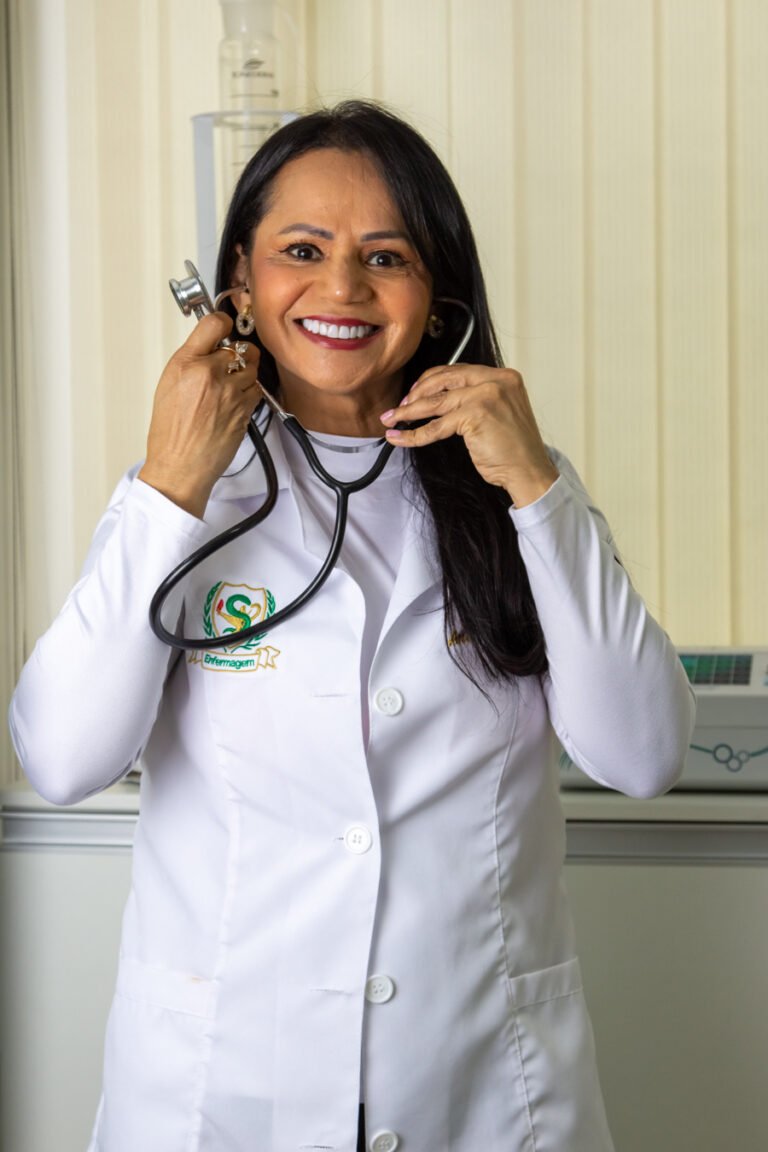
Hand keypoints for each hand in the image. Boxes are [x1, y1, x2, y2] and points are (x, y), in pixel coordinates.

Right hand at [138, 313, 260, 517]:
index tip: (225, 327)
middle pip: (238, 347)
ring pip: (252, 368)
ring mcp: (230, 392)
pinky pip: (256, 390)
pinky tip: (235, 402)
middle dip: (236, 354)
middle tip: (228, 365)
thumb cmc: (170, 433)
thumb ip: (190, 362)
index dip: (223, 323)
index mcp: (185, 364)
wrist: (180, 466)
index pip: (213, 324)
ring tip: (231, 386)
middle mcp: (210, 374)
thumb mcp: (168, 386)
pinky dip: (249, 392)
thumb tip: (209, 348)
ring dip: (246, 373)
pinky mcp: (244, 409)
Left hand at [380, 364, 558, 506]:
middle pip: (443, 380)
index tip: (414, 393)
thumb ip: (476, 398)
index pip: (457, 370)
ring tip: (391, 420)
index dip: (431, 380)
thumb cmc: (514, 448)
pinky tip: (399, 438)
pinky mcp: (475, 416)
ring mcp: (486, 396)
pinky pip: (435, 426)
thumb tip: (437, 398)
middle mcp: (496, 380)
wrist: (529, 471)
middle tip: (399, 407)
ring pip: (435, 402)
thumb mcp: (499, 411)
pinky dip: (414, 434)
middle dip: (415, 392)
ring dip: (407, 412)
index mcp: (503, 376)